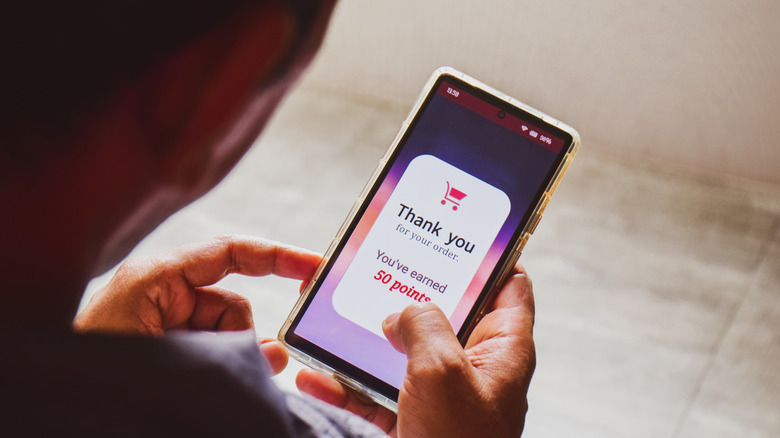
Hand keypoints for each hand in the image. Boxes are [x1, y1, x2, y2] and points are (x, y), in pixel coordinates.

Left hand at [73, 235, 320, 373]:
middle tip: (256, 365)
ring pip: (226, 335)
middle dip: (245, 338)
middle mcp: (163, 296)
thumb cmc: (97, 368)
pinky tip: (210, 382)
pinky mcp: (167, 349)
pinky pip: (212, 352)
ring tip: (208, 380)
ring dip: (231, 358)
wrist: (64, 408)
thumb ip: (228, 349)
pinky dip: (220, 367)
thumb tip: (276, 354)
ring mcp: (165, 325)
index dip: (276, 256)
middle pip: (232, 305)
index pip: (229, 253)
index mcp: (157, 278)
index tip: (315, 268)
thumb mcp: (166, 355)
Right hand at [296, 264, 535, 436]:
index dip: (489, 256)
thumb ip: (423, 323)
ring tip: (336, 317)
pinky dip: (349, 384)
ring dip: (369, 339)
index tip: (456, 233)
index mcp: (503, 348)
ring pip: (407, 353)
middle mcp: (477, 367)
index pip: (510, 286)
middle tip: (380, 268)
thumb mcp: (441, 369)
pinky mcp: (417, 421)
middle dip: (411, 293)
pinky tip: (315, 373)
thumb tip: (401, 314)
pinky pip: (380, 393)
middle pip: (448, 314)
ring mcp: (446, 396)